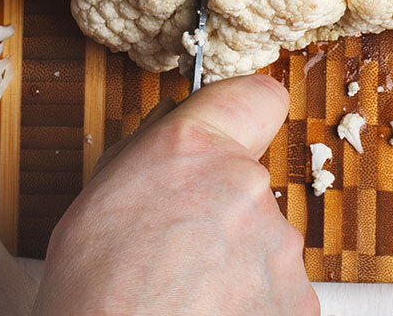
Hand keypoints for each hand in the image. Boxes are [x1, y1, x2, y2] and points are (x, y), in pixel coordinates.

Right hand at [34, 74, 316, 315]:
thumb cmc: (92, 300)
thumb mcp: (96, 201)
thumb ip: (152, 155)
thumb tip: (177, 132)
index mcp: (193, 150)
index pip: (256, 96)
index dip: (244, 114)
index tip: (234, 132)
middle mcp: (246, 187)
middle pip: (249, 183)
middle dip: (222, 211)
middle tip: (176, 253)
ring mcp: (279, 246)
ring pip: (264, 240)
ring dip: (237, 262)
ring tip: (186, 297)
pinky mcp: (300, 299)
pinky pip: (277, 289)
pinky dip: (252, 304)